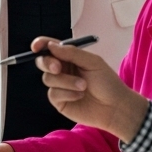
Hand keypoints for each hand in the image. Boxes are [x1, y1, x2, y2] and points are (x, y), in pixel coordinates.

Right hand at [32, 37, 150, 141]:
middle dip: (47, 63)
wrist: (115, 107)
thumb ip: (71, 53)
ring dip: (66, 81)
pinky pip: (53, 94)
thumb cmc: (107, 82)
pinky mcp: (59, 101)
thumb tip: (50, 45)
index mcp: (70, 58)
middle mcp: (62, 70)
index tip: (36, 47)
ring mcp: (59, 86)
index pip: (50, 48)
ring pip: (48, 79)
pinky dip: (66, 93)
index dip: (41, 45)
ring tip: (83, 86)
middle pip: (43, 62)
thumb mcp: (92, 62)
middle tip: (58, 68)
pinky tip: (79, 96)